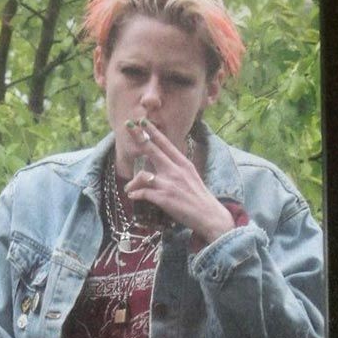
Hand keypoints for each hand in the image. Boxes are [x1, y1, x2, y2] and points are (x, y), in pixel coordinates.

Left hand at [124, 120, 233, 243]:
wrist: (209, 216)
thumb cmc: (199, 198)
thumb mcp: (191, 177)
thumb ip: (177, 168)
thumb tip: (164, 164)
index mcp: (183, 163)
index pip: (165, 144)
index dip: (153, 131)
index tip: (143, 121)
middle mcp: (175, 170)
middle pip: (152, 150)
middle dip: (138, 137)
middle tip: (128, 126)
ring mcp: (169, 184)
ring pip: (143, 176)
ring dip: (133, 183)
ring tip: (129, 188)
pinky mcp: (164, 198)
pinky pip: (143, 193)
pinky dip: (136, 194)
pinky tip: (133, 196)